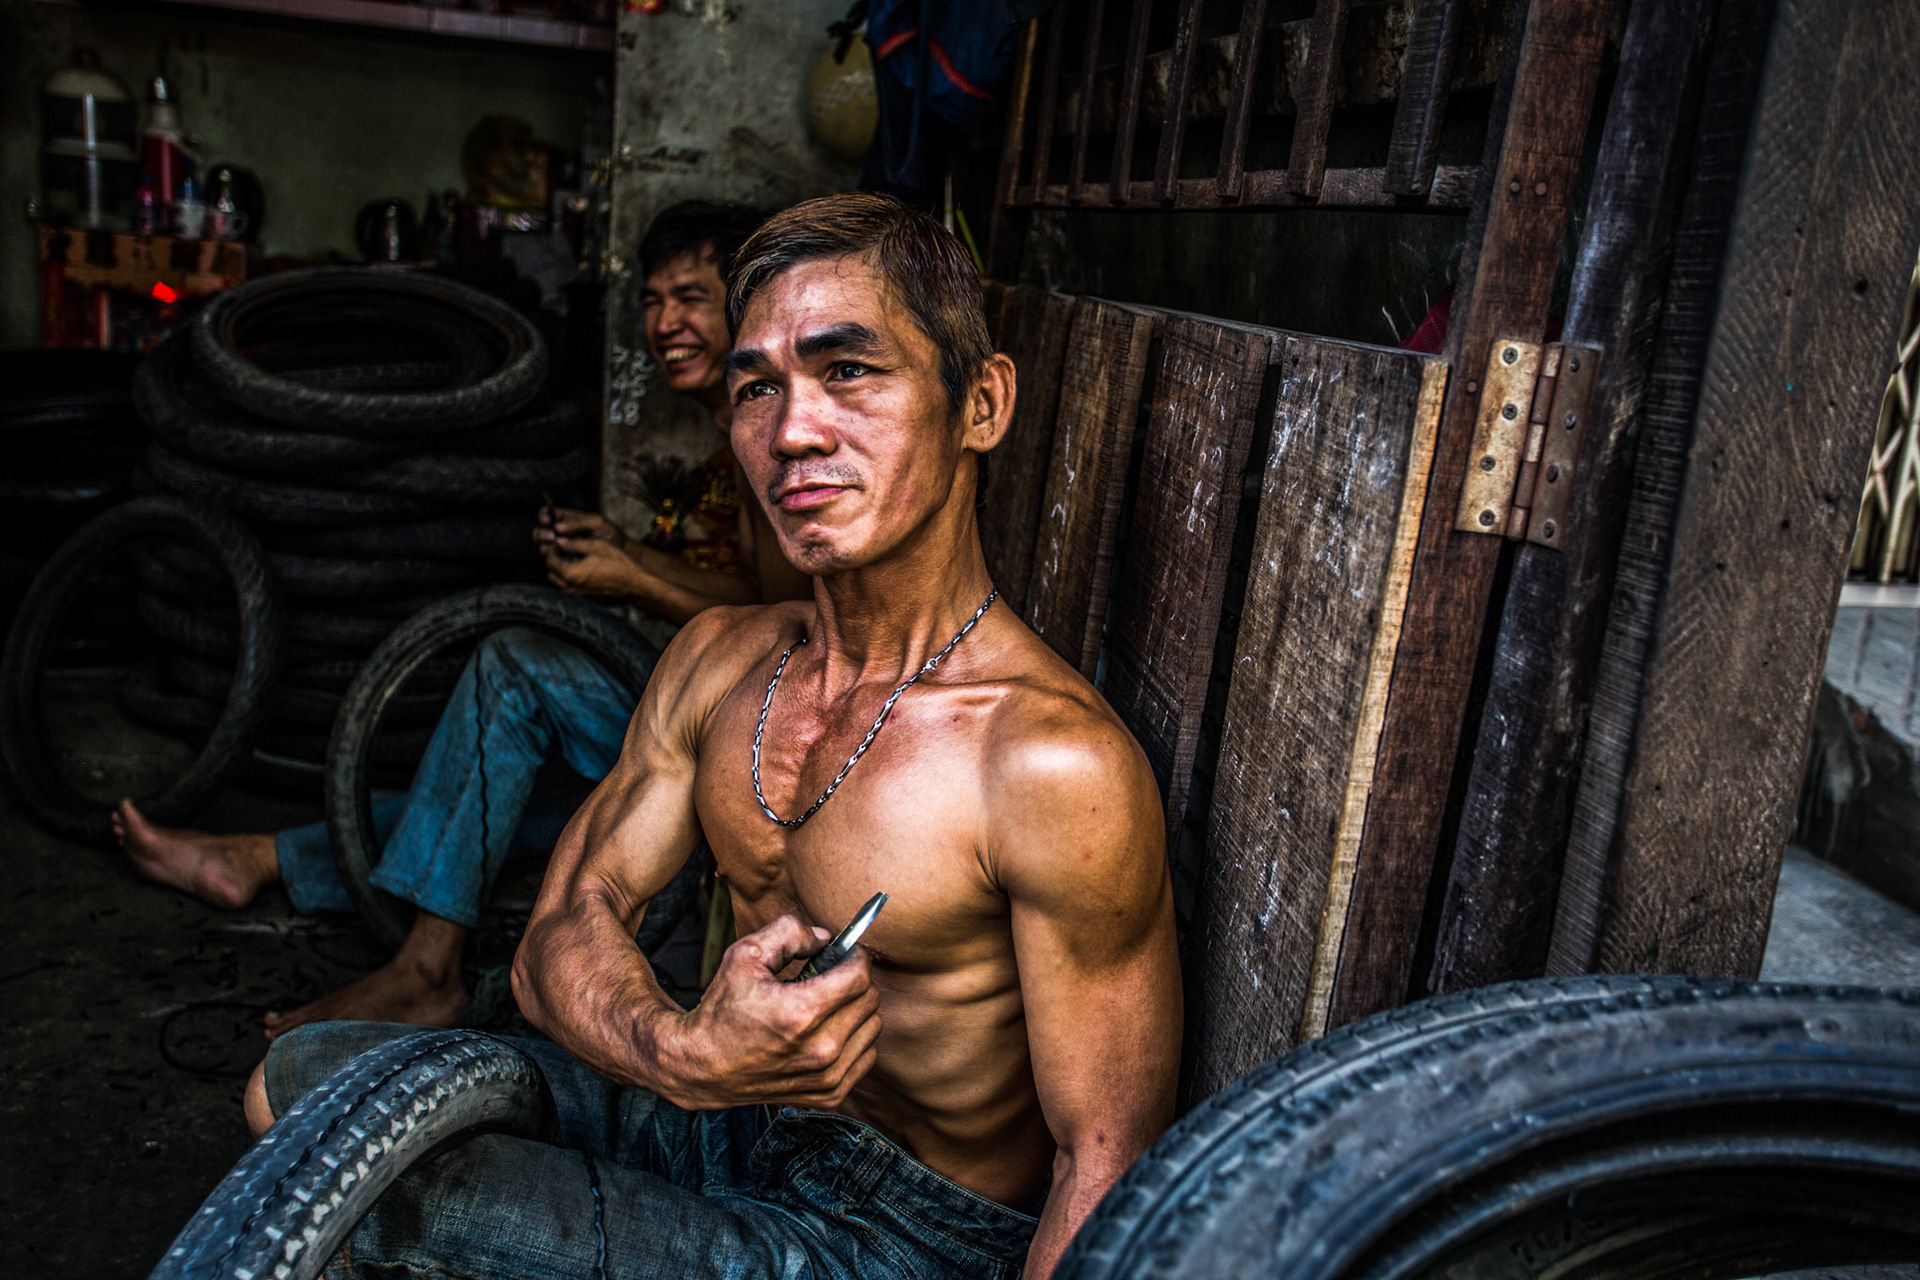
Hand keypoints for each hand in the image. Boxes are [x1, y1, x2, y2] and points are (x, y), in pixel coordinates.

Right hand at [534, 506, 628, 552]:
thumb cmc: (609, 533)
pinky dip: (554, 559)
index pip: (545, 514)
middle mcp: (560, 533)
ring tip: (556, 547)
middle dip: (542, 533)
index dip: (543, 516)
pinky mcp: (565, 562)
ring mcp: (561, 548)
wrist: (620, 552)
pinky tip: (560, 558)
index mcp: (565, 519)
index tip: (547, 520)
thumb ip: (577, 523)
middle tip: (552, 536)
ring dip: (546, 546)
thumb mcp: (596, 523)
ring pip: (543, 547)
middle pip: (540, 532)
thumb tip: (557, 528)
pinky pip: (553, 561)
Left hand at [541, 535, 644, 597]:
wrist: (634, 585)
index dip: (552, 550)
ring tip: (574, 562)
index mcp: (571, 573)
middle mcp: (570, 588)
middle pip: (550, 573)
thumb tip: (559, 541)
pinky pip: (570, 589)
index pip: (549, 561)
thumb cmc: (617, 564)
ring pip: (559, 583)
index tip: (559, 544)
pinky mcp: (585, 599)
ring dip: (562, 572)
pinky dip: (571, 580)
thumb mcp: (596, 547)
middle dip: (554, 562)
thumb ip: (574, 544)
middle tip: (565, 552)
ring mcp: (578, 596)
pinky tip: (584, 572)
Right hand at [652, 914, 880, 1109]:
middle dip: (854, 981)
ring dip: (857, 1010)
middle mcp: (819, 1050)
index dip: (855, 957)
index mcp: (800, 1013)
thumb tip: (827, 937)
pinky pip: (866, 1056)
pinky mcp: (829, 1095)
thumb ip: (789, 932)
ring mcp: (826, 1076)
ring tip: (827, 1006)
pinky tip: (828, 1032)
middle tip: (831, 976)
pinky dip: (855, 1040)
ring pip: (872, 1028)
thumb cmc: (722, 1009)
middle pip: (870, 1000)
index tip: (846, 952)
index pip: (859, 976)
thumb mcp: (745, 955)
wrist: (703, 1066)